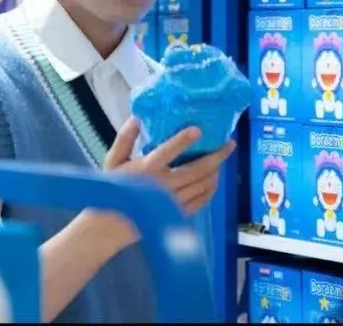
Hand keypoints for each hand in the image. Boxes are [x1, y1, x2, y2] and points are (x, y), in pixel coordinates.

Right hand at [100, 118, 235, 245]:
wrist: (112, 224)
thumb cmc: (114, 188)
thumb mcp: (113, 160)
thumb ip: (125, 138)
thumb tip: (137, 118)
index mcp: (146, 169)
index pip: (168, 152)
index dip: (183, 141)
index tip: (198, 130)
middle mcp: (163, 186)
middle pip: (196, 170)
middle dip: (216, 156)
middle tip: (229, 143)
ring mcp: (173, 202)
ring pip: (202, 185)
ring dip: (215, 170)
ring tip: (222, 158)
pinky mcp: (178, 214)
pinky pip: (201, 201)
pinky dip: (211, 189)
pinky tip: (213, 179)